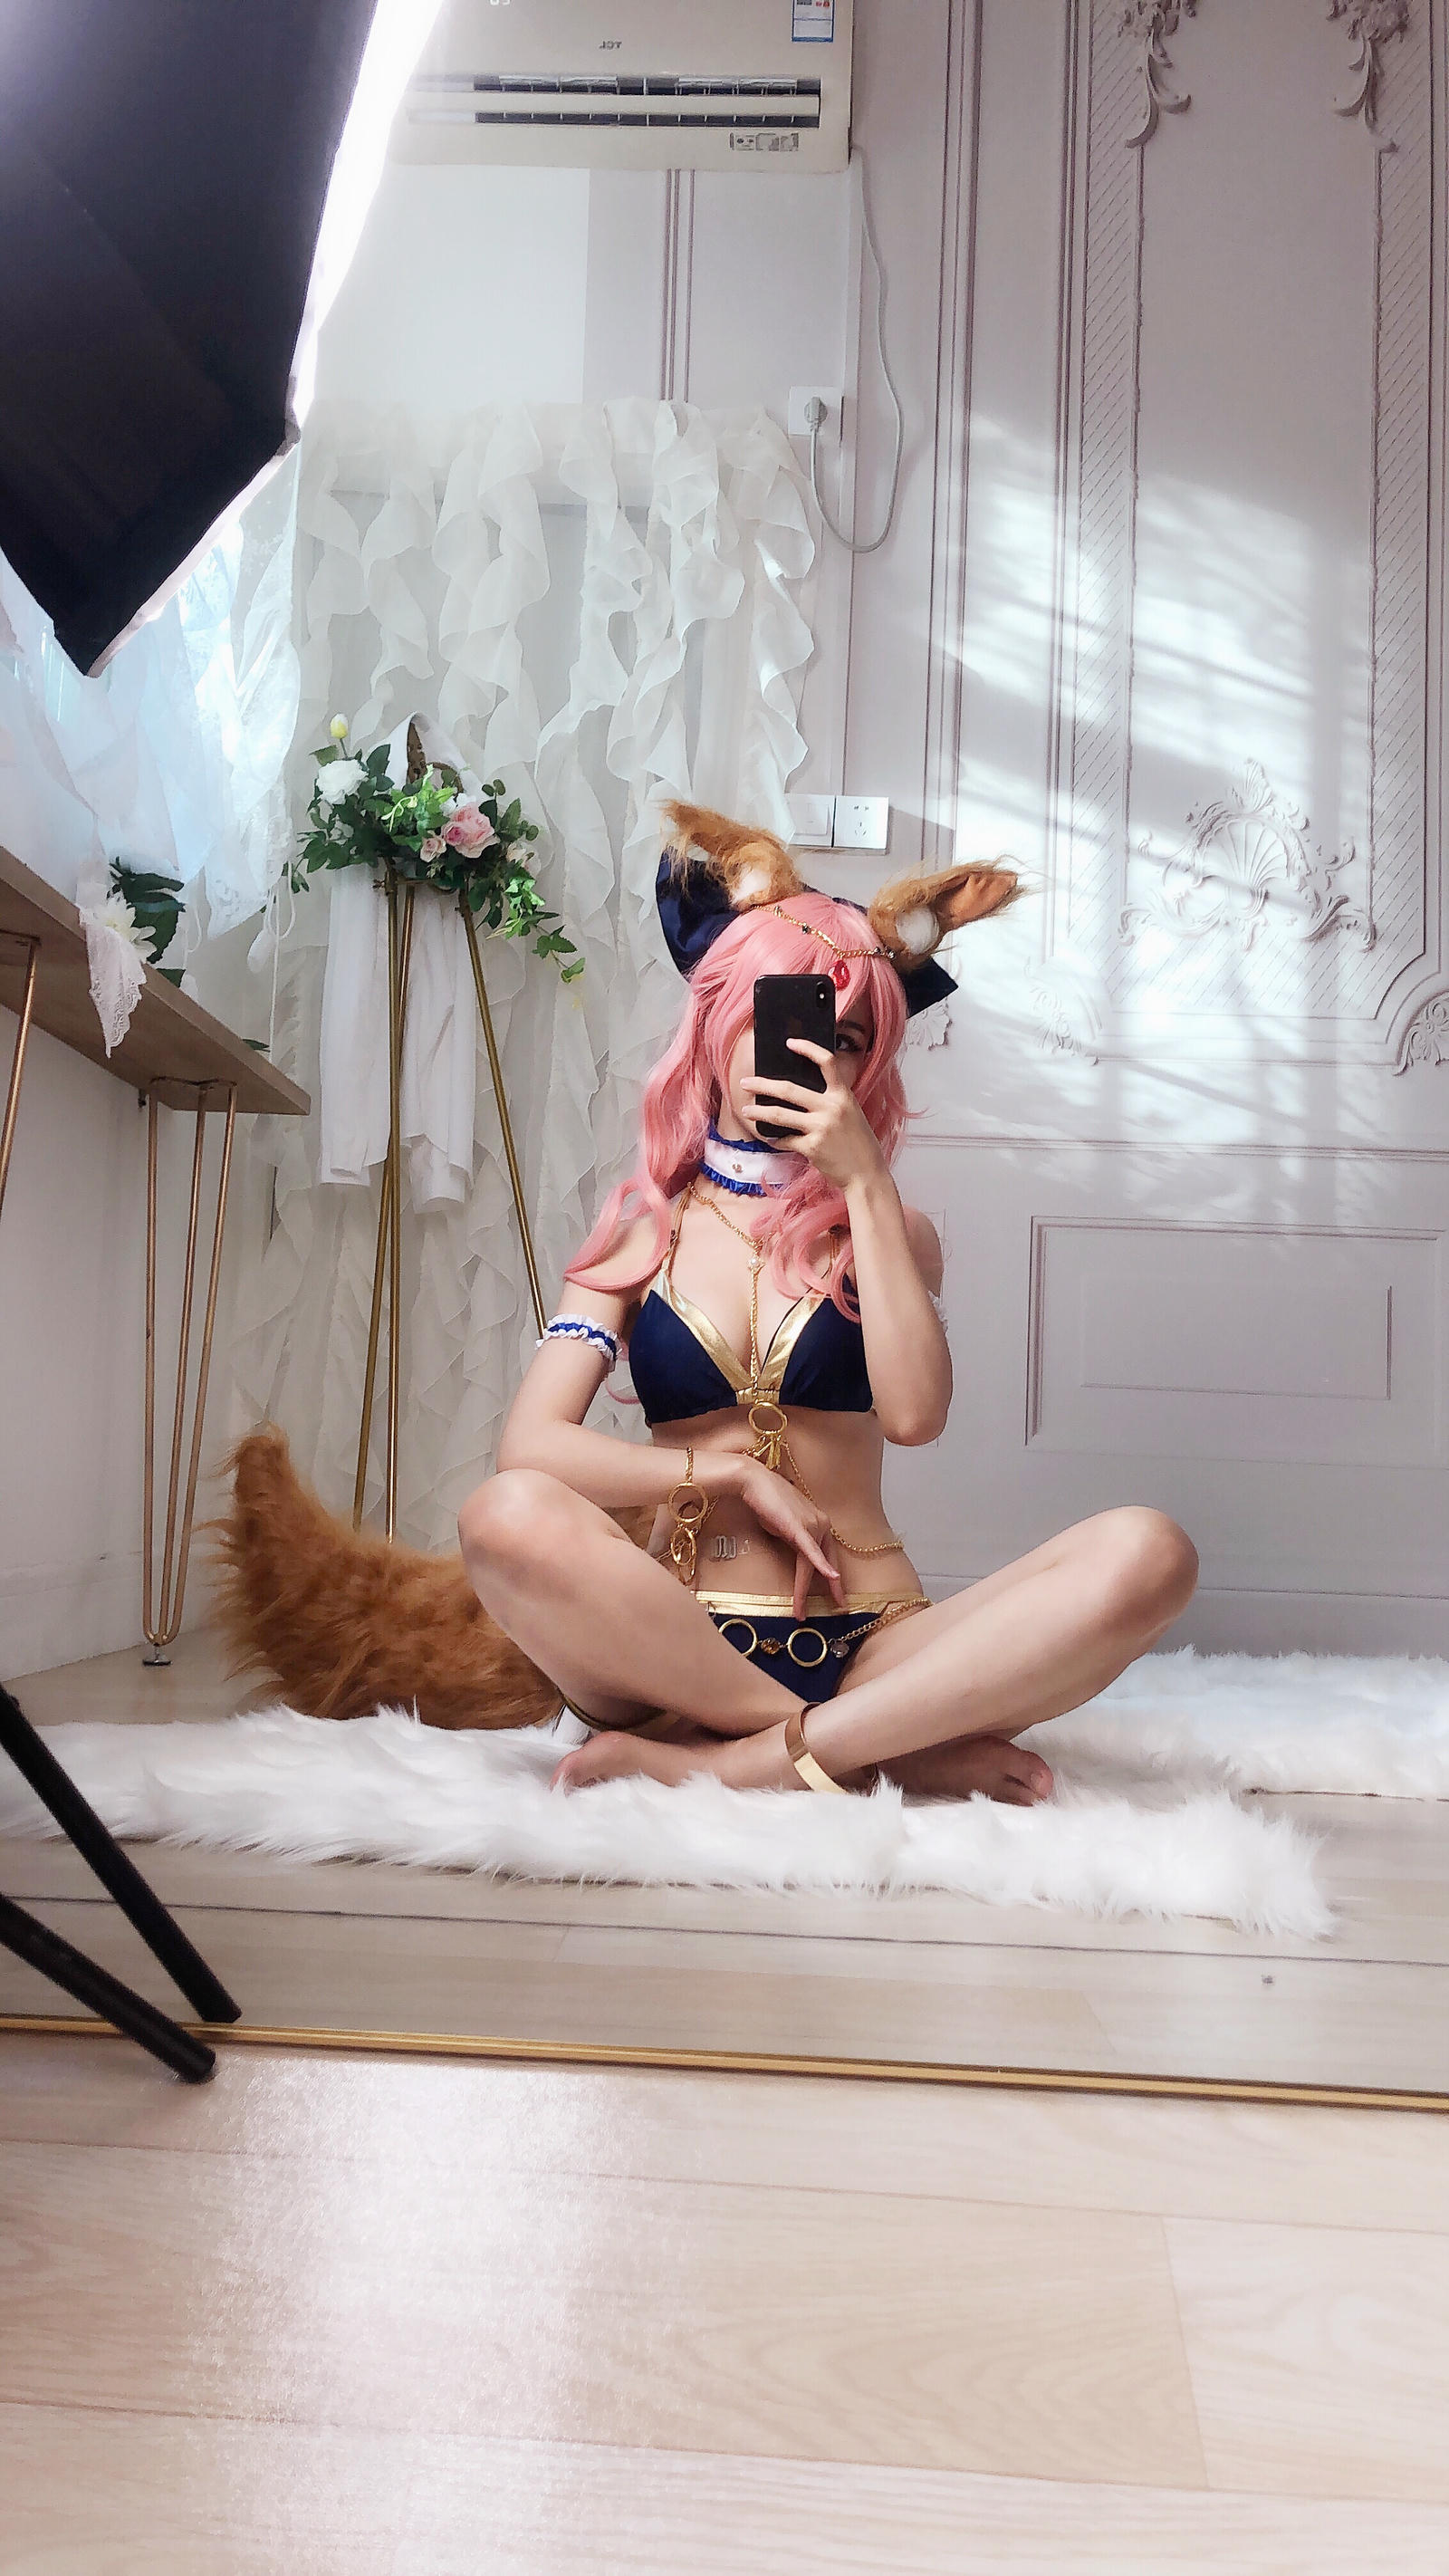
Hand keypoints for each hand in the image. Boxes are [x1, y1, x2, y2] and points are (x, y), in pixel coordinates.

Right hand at [737, 1459, 844, 1616]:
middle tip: (839, 1606)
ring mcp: (811, 1525)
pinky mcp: (797, 1527)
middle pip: (827, 1562)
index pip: (827, 1555)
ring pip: (811, 1564)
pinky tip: (830, 1576)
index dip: (831, 1576)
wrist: (754, 1481)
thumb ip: (796, 1538)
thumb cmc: (767, 1500)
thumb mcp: (786, 1525)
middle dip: (832, 1588)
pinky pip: (810, 1550)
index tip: (836, 1593)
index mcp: (819, 1523)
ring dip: (804, 1590)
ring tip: (801, 1610)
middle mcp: (821, 1524)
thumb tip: (795, 1550)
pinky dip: (820, 1564)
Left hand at [739, 1040, 886, 1192]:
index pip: (827, 1063)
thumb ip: (830, 1102)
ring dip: (758, 1113)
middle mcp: (832, 1108)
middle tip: (745, 1083)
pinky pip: (785, 1140)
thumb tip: (797, 1095)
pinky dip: (776, 1140)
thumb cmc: (858, 1144)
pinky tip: (772, 1140)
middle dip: (762, 1085)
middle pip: (789, 1089)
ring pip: (779, 1115)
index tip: (790, 1043)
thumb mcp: (851, 1114)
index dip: (808, 1048)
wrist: (866, 1174)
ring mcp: (821, 1127)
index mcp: (843, 1096)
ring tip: (746, 1111)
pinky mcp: (812, 1147)